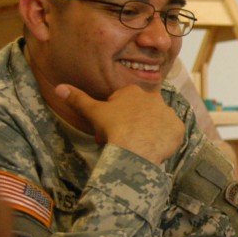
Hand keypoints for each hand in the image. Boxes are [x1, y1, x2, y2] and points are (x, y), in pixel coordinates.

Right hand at [56, 83, 184, 165]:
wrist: (135, 149)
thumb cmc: (113, 128)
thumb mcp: (93, 112)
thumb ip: (78, 98)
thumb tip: (59, 87)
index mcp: (134, 91)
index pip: (122, 103)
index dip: (113, 117)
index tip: (108, 129)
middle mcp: (155, 98)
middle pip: (139, 113)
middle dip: (129, 124)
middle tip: (119, 140)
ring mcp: (169, 113)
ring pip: (155, 122)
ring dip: (147, 131)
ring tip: (136, 146)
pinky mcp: (178, 129)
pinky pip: (171, 134)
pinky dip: (163, 140)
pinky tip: (153, 148)